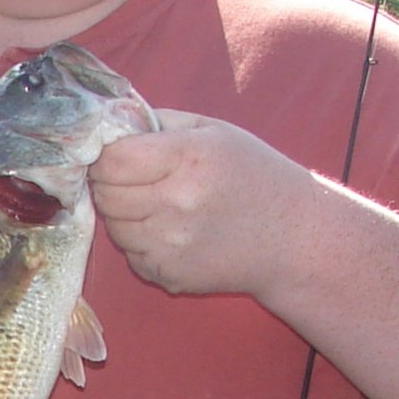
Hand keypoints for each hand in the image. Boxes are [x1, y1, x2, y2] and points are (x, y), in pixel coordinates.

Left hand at [88, 108, 311, 296]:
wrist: (292, 238)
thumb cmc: (253, 175)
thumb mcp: (213, 130)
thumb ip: (158, 122)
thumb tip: (108, 122)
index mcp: (187, 159)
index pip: (113, 160)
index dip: (106, 156)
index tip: (117, 155)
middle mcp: (177, 204)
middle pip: (107, 195)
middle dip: (110, 185)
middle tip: (133, 180)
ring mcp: (172, 245)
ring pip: (114, 227)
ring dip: (124, 215)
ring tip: (157, 205)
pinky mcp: (171, 275)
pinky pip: (132, 256)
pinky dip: (141, 244)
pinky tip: (171, 233)